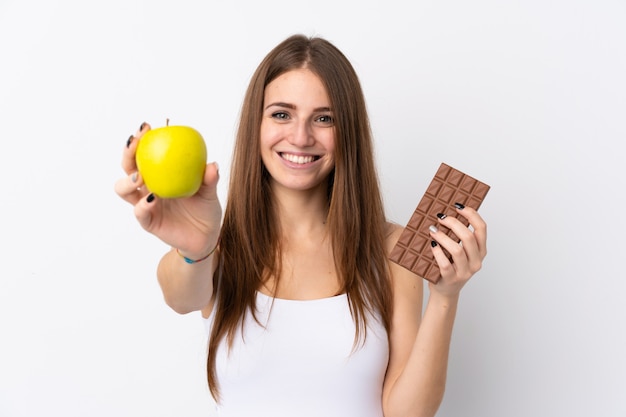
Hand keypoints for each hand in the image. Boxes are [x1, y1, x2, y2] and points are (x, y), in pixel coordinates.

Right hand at [114, 122, 221, 257]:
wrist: (207, 236)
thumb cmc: (206, 209)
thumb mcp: (210, 192)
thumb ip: (209, 179)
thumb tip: (212, 165)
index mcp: (160, 175)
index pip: (144, 153)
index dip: (141, 139)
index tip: (147, 127)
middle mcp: (148, 187)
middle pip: (127, 167)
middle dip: (127, 152)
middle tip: (135, 142)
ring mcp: (145, 204)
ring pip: (123, 190)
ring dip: (127, 181)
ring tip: (139, 177)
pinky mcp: (148, 222)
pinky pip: (140, 212)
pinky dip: (143, 205)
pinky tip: (152, 198)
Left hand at [428, 205, 486, 296]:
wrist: (445, 291)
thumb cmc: (451, 266)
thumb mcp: (460, 252)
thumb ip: (458, 236)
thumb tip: (445, 213)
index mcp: (480, 251)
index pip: (481, 229)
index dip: (471, 214)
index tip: (458, 206)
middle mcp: (476, 261)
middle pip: (468, 237)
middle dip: (453, 223)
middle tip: (440, 217)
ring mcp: (464, 272)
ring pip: (457, 250)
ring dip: (443, 237)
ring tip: (432, 229)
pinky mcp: (451, 278)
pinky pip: (444, 263)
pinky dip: (437, 252)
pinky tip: (431, 244)